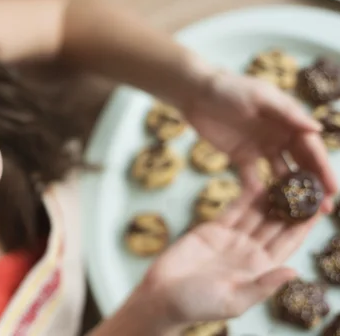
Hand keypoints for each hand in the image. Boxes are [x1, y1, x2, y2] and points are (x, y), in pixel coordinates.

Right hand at [134, 185, 320, 326]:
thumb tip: (294, 272)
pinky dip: (245, 196)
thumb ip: (263, 286)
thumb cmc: (197, 304)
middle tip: (305, 183)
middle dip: (291, 206)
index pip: (288, 243)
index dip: (304, 226)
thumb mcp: (234, 300)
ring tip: (285, 176)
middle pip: (276, 224)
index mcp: (260, 270)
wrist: (162, 294)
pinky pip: (233, 210)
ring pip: (256, 213)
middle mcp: (250, 252)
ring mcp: (232, 239)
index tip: (320, 207)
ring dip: (271, 197)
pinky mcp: (212, 229)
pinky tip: (257, 182)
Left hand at [183, 70, 336, 206]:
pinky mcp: (240, 156)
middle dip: (314, 186)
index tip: (334, 191)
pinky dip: (259, 192)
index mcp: (288, 121)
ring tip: (300, 214)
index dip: (323, 169)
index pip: (311, 149)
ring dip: (291, 192)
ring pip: (281, 173)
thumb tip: (318, 130)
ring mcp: (260, 148)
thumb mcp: (260, 97)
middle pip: (301, 164)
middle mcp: (279, 137)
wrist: (195, 93)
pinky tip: (266, 209)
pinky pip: (252, 178)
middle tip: (325, 210)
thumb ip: (287, 114)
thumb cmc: (230, 89)